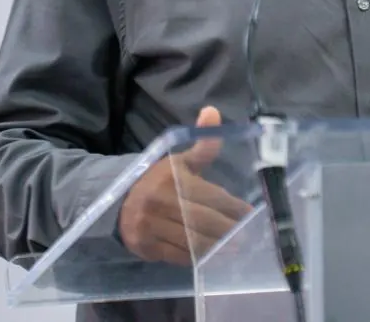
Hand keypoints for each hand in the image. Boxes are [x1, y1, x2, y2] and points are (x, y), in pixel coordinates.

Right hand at [117, 106, 252, 265]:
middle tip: (247, 236)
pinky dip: (197, 258)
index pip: (210, 196)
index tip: (250, 214)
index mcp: (172, 179)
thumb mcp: (180, 160)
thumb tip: (213, 111)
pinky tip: (211, 257)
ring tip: (235, 248)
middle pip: (203, 221)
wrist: (119, 200)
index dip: (233, 207)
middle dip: (228, 231)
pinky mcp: (146, 246)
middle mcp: (160, 202)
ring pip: (192, 242)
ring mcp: (151, 226)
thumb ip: (203, 143)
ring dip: (216, 248)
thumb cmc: (158, 179)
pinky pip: (178, 256)